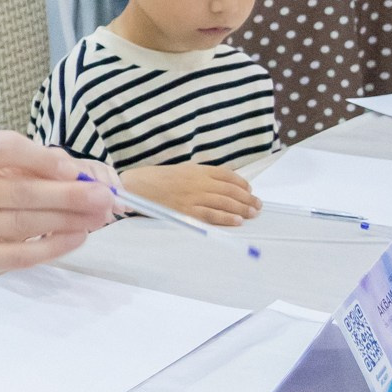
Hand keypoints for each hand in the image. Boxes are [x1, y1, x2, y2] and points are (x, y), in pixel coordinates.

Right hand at [0, 130, 117, 276]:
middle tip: (103, 197)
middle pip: (20, 191)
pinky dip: (52, 246)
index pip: (3, 149)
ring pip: (23, 224)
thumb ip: (23, 164)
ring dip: (68, 220)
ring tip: (98, 217)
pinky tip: (76, 237)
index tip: (74, 169)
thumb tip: (77, 171)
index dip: (42, 158)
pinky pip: (18, 255)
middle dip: (69, 195)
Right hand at [119, 163, 259, 224]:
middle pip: (230, 190)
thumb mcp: (179, 170)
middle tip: (257, 205)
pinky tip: (237, 221)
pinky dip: (226, 218)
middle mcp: (198, 182)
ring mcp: (193, 197)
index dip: (241, 183)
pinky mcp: (186, 211)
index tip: (249, 190)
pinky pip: (211, 215)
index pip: (227, 175)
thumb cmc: (154, 179)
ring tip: (252, 213)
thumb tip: (217, 183)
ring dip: (242, 208)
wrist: (134, 187)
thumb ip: (198, 174)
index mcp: (196, 170)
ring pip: (224, 203)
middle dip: (247, 198)